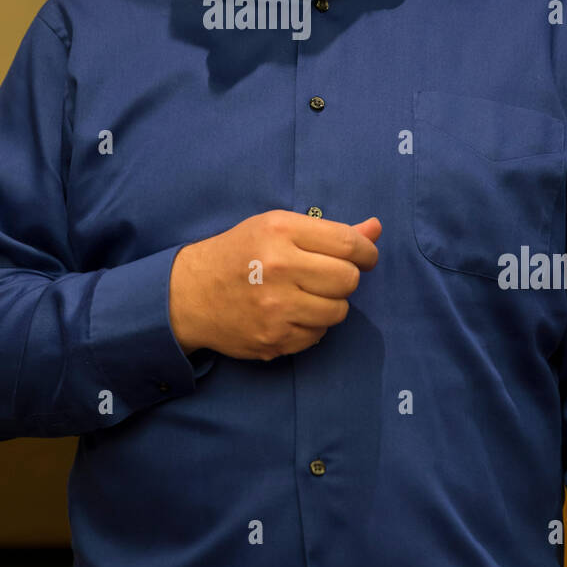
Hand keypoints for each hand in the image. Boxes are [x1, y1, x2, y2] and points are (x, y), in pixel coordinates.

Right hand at [169, 210, 381, 360]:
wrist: (190, 294)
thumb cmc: (239, 253)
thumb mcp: (277, 227)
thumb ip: (329, 231)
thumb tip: (376, 228)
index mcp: (280, 231)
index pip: (347, 243)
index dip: (366, 251)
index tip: (365, 256)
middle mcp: (278, 267)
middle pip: (348, 279)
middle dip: (346, 278)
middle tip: (328, 276)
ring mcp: (275, 308)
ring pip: (338, 311)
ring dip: (331, 304)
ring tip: (307, 295)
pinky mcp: (272, 339)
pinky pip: (318, 335)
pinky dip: (312, 325)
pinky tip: (291, 313)